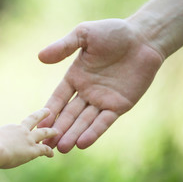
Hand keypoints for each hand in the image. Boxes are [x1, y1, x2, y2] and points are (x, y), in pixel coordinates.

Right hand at [0, 108, 57, 168]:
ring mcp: (28, 139)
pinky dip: (48, 151)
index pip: (20, 128)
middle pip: (34, 119)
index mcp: (11, 128)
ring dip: (51, 132)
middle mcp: (21, 130)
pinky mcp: (32, 149)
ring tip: (57, 131)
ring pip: (43, 133)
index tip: (26, 127)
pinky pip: (44, 149)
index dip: (24, 128)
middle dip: (41, 115)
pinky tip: (52, 154)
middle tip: (48, 112)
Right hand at [38, 19, 163, 152]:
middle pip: (70, 114)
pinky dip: (94, 132)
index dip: (50, 111)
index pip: (59, 98)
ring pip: (85, 121)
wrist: (143, 38)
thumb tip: (40, 57)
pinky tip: (82, 143)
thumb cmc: (113, 32)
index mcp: (76, 77)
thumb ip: (63, 46)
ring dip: (73, 134)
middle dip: (59, 129)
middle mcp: (87, 92)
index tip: (39, 124)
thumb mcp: (84, 34)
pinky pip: (104, 121)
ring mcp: (103, 100)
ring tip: (62, 149)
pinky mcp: (119, 105)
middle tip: (47, 144)